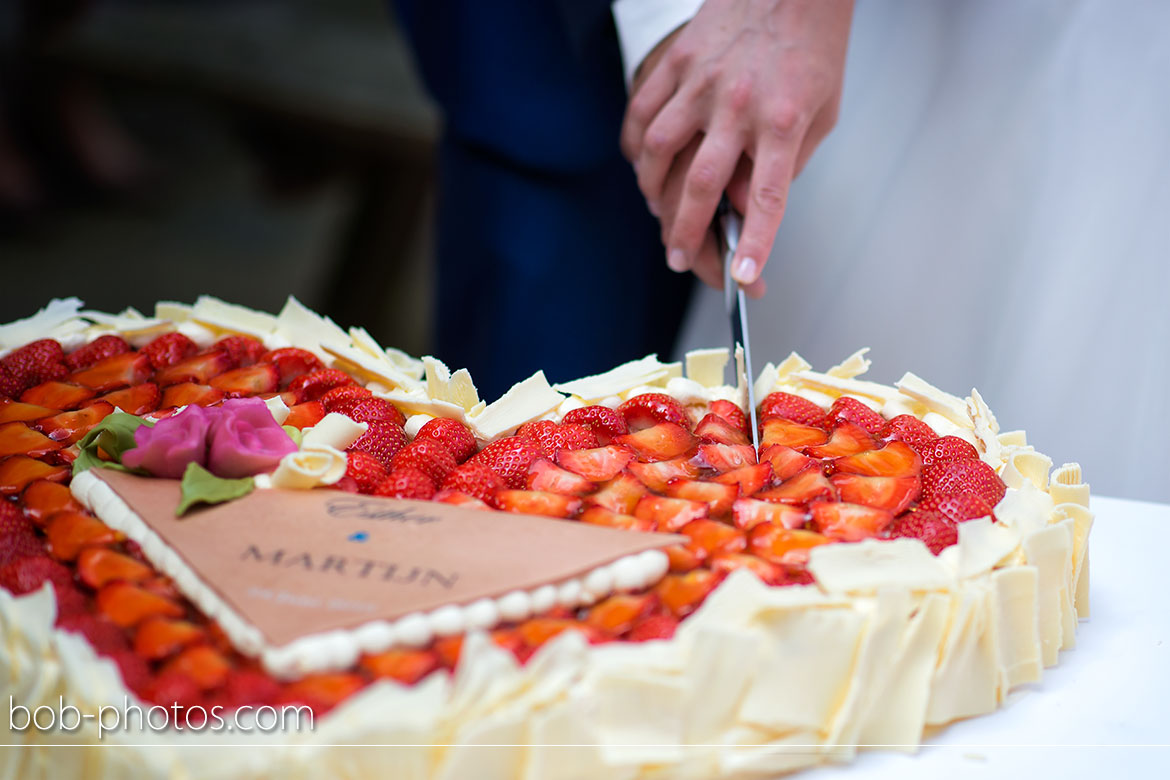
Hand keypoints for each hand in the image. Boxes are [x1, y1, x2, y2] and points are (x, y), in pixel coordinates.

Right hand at [622, 0, 853, 295]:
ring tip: (658, 214)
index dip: (755, 243)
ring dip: (654, 194)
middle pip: (702, 184)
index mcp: (783, 120)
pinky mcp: (679, 61)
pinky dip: (637, 148)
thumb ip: (788, 162)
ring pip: (660, 151)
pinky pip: (643, 112)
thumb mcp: (822, 111)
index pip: (766, 197)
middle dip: (687, 232)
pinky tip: (643, 167)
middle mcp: (738, 104)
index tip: (743, 277)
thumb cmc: (812, 44)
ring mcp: (702, 82)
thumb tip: (745, 203)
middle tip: (680, 260)